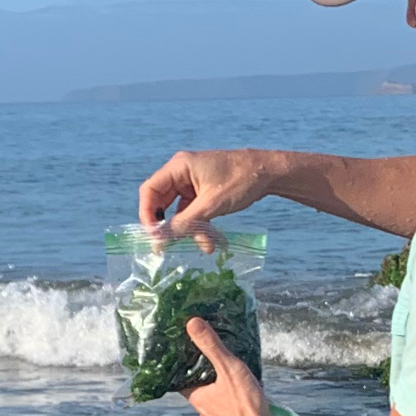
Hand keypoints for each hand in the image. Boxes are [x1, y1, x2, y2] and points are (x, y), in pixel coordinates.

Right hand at [137, 149, 281, 247]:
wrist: (269, 173)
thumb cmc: (240, 181)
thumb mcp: (210, 206)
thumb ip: (184, 223)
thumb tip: (160, 240)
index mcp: (179, 167)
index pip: (149, 190)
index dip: (147, 214)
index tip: (153, 236)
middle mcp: (181, 172)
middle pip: (161, 202)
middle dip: (169, 226)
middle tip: (167, 248)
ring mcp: (192, 182)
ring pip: (179, 211)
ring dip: (189, 230)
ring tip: (206, 246)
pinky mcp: (202, 191)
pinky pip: (193, 212)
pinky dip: (200, 226)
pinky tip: (212, 242)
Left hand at [177, 317, 270, 415]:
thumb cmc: (244, 406)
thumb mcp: (228, 369)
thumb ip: (211, 346)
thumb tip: (192, 324)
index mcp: (196, 398)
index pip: (180, 379)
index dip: (184, 366)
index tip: (188, 353)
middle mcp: (203, 413)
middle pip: (198, 389)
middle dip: (207, 376)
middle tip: (216, 362)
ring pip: (214, 401)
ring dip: (221, 390)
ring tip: (233, 378)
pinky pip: (228, 412)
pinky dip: (233, 403)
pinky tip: (245, 396)